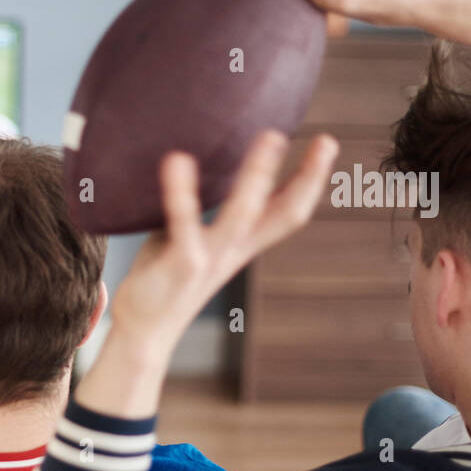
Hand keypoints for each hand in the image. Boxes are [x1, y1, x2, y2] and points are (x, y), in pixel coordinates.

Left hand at [78, 132, 337, 418]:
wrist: (143, 333)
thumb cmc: (162, 280)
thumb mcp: (185, 239)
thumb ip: (192, 209)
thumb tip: (184, 163)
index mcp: (240, 245)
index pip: (286, 211)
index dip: (310, 181)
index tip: (327, 143)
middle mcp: (232, 252)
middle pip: (282, 214)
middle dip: (308, 179)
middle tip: (327, 140)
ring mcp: (209, 259)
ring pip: (243, 215)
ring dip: (258, 176)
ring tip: (272, 136)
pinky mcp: (180, 265)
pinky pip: (183, 224)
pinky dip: (180, 192)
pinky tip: (176, 159)